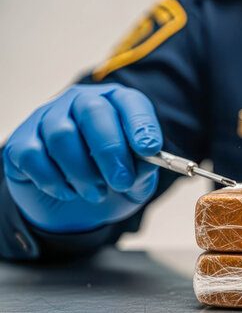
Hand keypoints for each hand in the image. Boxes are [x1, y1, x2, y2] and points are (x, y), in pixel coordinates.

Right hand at [3, 83, 162, 232]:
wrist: (74, 210)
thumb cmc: (110, 184)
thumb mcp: (136, 183)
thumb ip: (143, 171)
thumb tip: (145, 161)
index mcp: (117, 105)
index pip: (130, 103)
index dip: (140, 124)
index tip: (149, 149)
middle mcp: (81, 102)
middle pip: (93, 111)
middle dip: (110, 150)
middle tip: (121, 181)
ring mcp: (48, 118)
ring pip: (62, 135)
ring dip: (83, 172)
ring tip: (96, 193)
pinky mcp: (21, 141)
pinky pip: (33, 155)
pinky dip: (54, 180)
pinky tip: (68, 192)